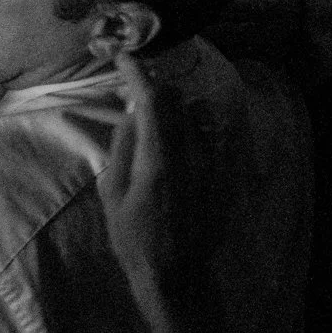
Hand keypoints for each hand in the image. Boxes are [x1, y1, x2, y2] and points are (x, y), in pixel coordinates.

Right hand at [101, 48, 207, 311]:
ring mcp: (210, 162)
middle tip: (133, 84)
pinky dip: (189, 124)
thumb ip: (122, 148)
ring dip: (172, 104)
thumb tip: (131, 113)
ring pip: (193, 114)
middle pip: (176, 99)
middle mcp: (190, 153)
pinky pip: (206, 134)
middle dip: (154, 84)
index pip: (152, 99)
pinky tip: (175, 135)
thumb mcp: (112, 195)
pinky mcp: (219, 174)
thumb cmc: (134, 240)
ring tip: (151, 110)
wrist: (177, 275)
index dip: (137, 72)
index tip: (124, 57)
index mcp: (159, 158)